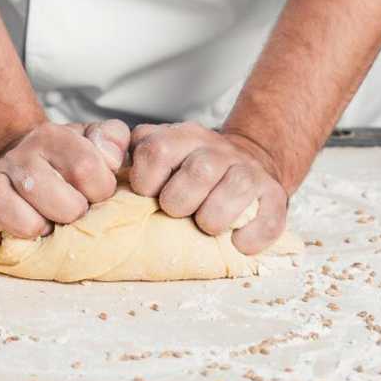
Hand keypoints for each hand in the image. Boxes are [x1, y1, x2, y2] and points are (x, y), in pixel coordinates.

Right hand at [0, 120, 129, 253]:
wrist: (26, 162)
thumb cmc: (66, 163)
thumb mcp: (94, 142)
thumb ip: (112, 139)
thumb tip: (111, 157)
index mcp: (52, 138)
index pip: (84, 166)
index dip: (100, 190)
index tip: (97, 196)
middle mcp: (17, 156)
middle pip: (37, 185)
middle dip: (65, 212)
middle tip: (70, 217)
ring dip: (25, 225)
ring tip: (41, 229)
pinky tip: (1, 244)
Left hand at [128, 122, 287, 254]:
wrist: (246, 161)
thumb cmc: (187, 169)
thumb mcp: (159, 152)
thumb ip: (132, 156)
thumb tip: (106, 178)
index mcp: (181, 138)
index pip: (156, 150)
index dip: (146, 180)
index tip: (147, 193)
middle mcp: (217, 150)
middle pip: (199, 170)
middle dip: (179, 202)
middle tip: (177, 211)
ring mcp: (248, 171)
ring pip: (235, 188)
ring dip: (213, 218)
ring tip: (205, 226)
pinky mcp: (274, 196)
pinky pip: (267, 219)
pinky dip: (249, 238)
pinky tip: (236, 243)